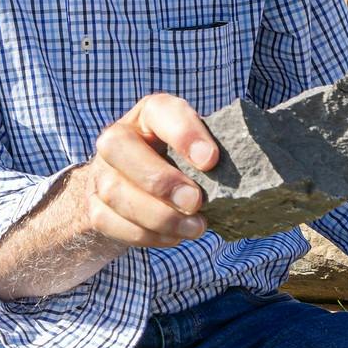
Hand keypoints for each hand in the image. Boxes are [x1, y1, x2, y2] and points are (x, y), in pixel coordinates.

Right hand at [76, 93, 215, 249]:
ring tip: (195, 228)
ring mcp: (101, 172)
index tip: (210, 160)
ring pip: (115, 191)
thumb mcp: (193, 149)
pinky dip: (146, 235)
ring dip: (158, 215)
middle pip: (119, 147)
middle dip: (159, 179)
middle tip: (196, 201)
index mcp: (149, 116)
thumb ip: (210, 154)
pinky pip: (111, 222)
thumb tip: (253, 172)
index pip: (159, 110)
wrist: (133, 186)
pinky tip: (174, 237)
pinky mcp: (94, 205)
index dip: (183, 133)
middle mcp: (117, 138)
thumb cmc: (177, 163)